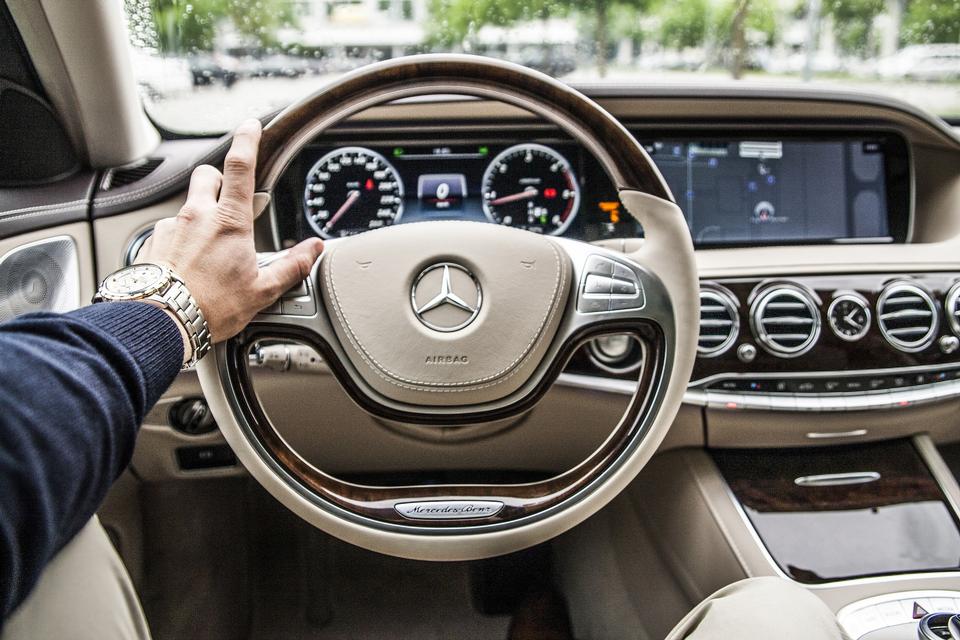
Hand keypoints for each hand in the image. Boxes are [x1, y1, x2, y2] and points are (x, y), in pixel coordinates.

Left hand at [138, 118, 323, 343]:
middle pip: (208, 175)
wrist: (159, 323)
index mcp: (229, 222)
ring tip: (209, 250)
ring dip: (200, 216)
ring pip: (188, 206)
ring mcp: (171, 228)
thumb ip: (290, 266)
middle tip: (231, 199)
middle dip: (220, 179)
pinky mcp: (152, 244)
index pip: (240, 166)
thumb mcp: (261, 291)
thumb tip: (313, 250)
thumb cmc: (209, 308)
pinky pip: (169, 232)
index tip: (251, 125)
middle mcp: (197, 217)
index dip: (247, 140)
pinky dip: (181, 241)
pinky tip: (187, 266)